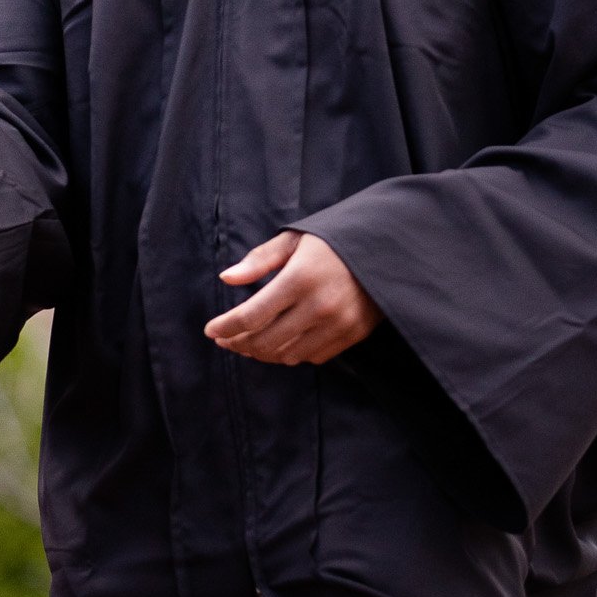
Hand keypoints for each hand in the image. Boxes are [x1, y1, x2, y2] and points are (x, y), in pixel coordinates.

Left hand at [204, 231, 380, 364]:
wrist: (387, 250)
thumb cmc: (333, 241)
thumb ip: (259, 260)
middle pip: (266, 341)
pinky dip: (290, 354)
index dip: (226, 327)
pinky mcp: (353, 335)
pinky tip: (278, 344)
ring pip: (288, 354)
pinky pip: (313, 357)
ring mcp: (339, 324)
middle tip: (224, 339)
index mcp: (300, 278)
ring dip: (261, 353)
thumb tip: (227, 278)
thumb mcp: (295, 239)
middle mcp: (320, 306)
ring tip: (246, 344)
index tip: (210, 330)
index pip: (252, 315)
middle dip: (238, 343)